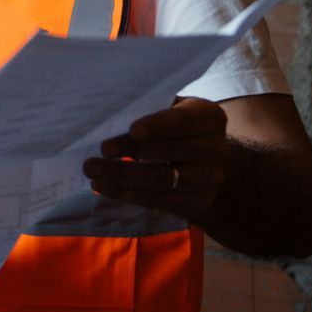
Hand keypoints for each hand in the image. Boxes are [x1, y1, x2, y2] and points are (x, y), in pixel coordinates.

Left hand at [83, 97, 227, 219]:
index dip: (158, 125)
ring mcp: (211, 178)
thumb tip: (106, 122)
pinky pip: (161, 201)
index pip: (182, 120)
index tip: (133, 130)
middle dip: (131, 152)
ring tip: (93, 172)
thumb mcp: (166, 109)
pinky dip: (129, 194)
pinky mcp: (200, 201)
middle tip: (98, 153)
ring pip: (164, 179)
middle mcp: (217, 148)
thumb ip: (146, 111)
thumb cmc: (171, 125)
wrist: (198, 158)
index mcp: (210, 117)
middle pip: (171, 151)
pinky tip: (105, 186)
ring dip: (124, 177)